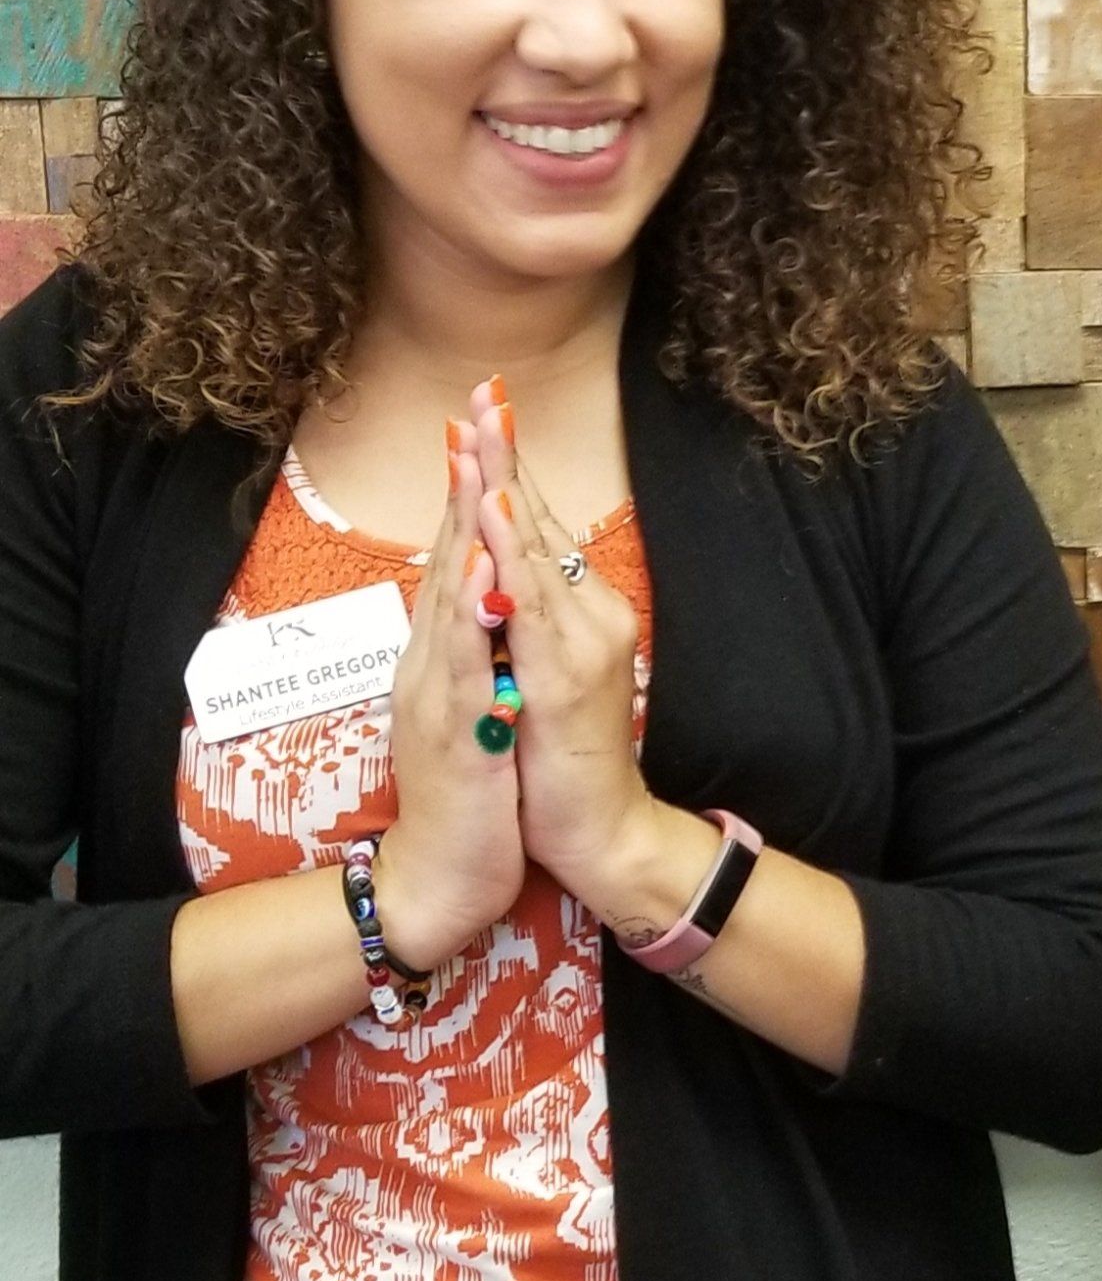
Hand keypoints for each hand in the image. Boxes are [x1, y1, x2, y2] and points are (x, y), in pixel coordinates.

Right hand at [376, 421, 526, 965]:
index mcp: (443, 652)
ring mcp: (439, 692)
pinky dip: (473, 612)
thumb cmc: (468, 795)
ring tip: (477, 456)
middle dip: (465, 477)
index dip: (469, 487)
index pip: (456, 553)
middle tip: (477, 403)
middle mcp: (432, 659)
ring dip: (463, 524)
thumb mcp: (476, 706)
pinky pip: (466, 662)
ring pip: (451, 594)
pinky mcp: (456, 731)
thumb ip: (479, 651)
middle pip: (448, 552)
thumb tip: (490, 599)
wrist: (440, 877)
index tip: (482, 420)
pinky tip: (485, 567)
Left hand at [467, 379, 656, 908]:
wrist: (601, 834)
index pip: (539, 526)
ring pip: (536, 552)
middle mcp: (591, 614)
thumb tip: (495, 574)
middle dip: (506, 456)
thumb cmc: (562, 763)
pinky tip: (490, 515)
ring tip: (482, 432)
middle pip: (540, 522)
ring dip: (504, 488)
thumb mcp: (538, 678)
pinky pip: (529, 606)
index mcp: (579, 612)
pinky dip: (507, 555)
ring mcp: (582, 643)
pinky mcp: (566, 678)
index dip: (509, 468)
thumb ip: (524, 623)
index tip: (484, 409)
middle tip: (485, 392)